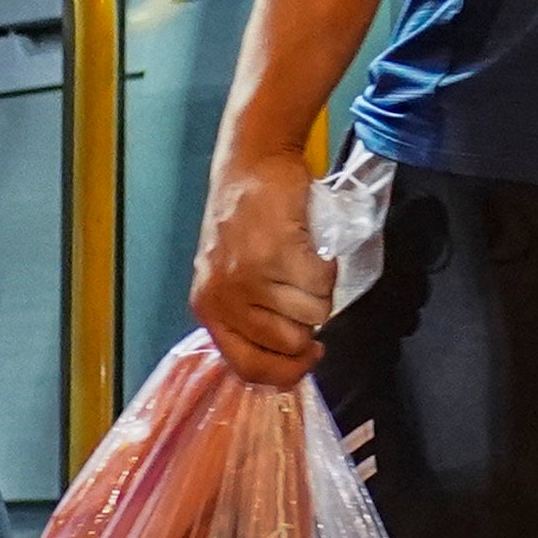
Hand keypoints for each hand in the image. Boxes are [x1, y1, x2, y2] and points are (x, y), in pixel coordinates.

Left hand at [192, 148, 329, 385]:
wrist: (251, 165)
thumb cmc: (246, 223)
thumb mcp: (230, 278)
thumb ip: (251, 318)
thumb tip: (294, 358)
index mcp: (210, 311)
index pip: (249, 368)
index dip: (287, 372)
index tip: (310, 356)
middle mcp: (226, 299)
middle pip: (292, 344)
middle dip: (308, 321)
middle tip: (299, 287)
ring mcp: (251, 277)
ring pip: (314, 314)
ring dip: (320, 291)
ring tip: (302, 261)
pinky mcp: (278, 251)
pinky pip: (323, 284)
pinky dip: (328, 268)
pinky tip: (311, 247)